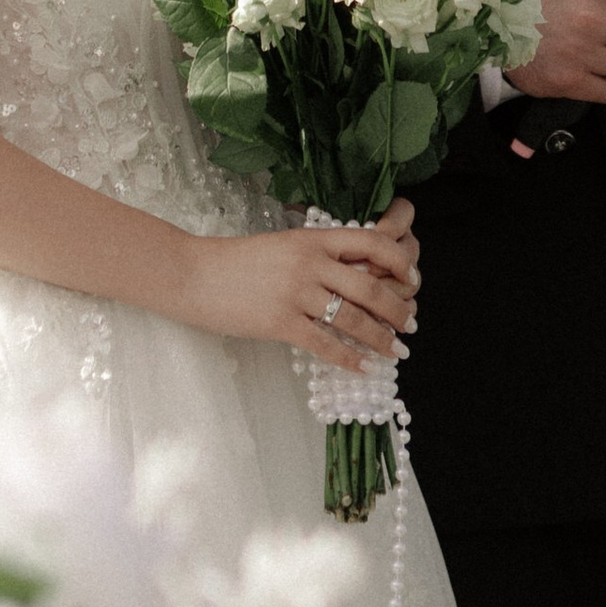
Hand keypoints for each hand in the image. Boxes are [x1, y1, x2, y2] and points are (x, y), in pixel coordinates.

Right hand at [179, 198, 419, 373]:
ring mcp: (296, 293)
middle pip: (371, 287)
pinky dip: (349, 359)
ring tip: (395, 351)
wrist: (194, 274)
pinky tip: (362, 367)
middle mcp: (310, 263)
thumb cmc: (237, 261)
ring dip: (381, 338)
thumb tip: (356, 275)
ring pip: (353, 319)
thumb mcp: (283, 245)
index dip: (399, 262)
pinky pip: (325, 344)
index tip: (412, 281)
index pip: (372, 242)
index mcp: (313, 238)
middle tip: (410, 325)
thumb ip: (318, 256)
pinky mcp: (281, 322)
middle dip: (398, 311)